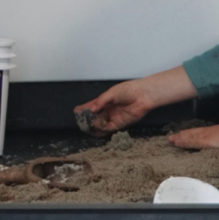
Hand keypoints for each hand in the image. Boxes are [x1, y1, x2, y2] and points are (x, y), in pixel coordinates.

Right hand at [73, 66, 197, 136]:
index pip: (92, 106)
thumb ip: (101, 101)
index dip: (84, 109)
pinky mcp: (119, 124)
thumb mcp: (112, 93)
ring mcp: (113, 117)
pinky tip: (97, 126)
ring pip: (100, 124)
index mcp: (105, 101)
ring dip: (93, 125)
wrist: (142, 96)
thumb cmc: (128, 90)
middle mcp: (108, 110)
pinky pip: (108, 129)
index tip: (76, 111)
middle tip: (81, 120)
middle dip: (87, 119)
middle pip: (94, 116)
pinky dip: (101, 129)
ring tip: (87, 125)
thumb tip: (92, 109)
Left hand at [168, 113, 218, 151]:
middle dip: (183, 135)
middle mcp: (210, 131)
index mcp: (216, 131)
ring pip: (190, 137)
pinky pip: (192, 141)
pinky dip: (184, 142)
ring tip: (171, 140)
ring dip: (180, 138)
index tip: (184, 135)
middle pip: (193, 133)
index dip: (192, 134)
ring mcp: (207, 136)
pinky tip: (177, 143)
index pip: (201, 132)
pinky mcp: (206, 141)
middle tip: (172, 137)